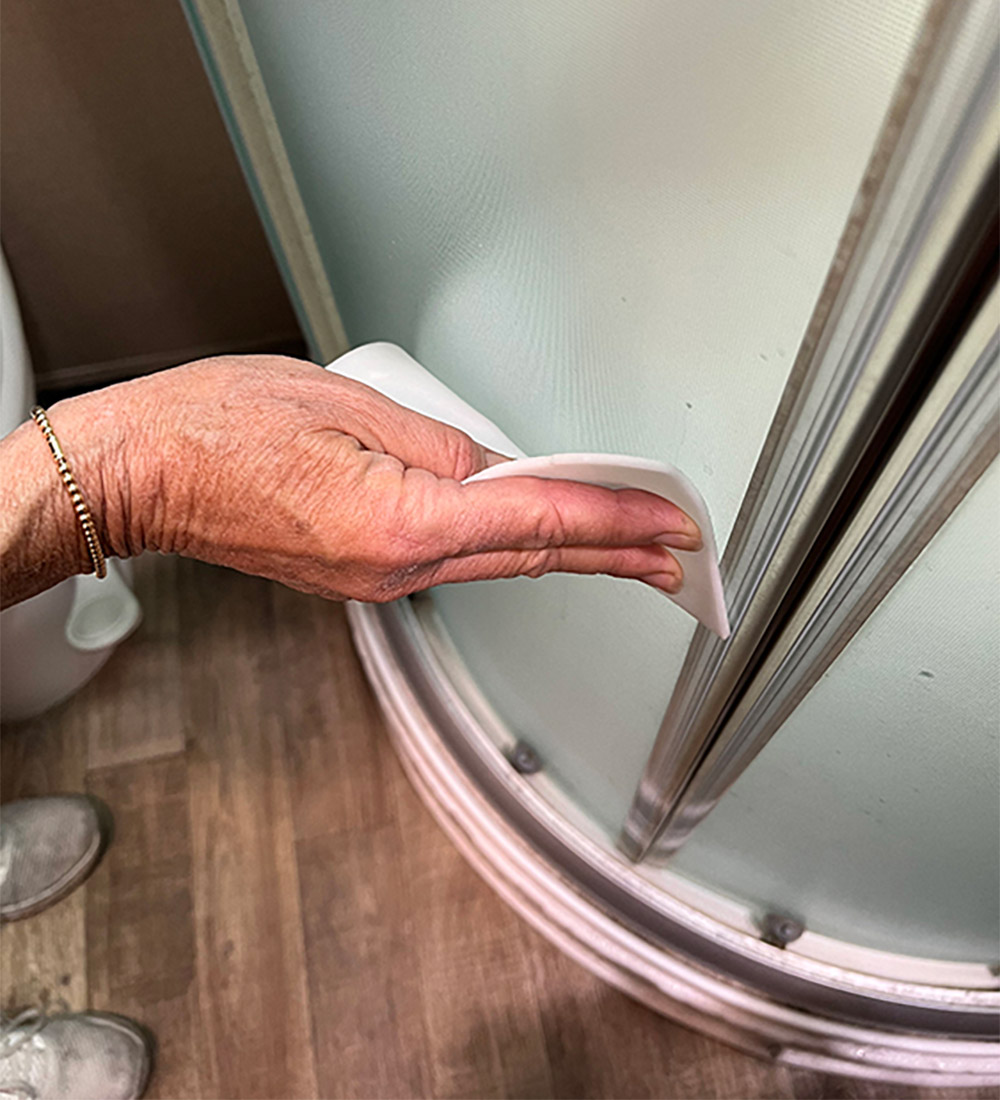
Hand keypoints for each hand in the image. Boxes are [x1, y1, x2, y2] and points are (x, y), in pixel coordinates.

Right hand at [3, 356, 700, 605]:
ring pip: (496, 565)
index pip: (539, 525)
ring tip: (625, 544)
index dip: (618, 523)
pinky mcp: (361, 577)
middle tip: (674, 549)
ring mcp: (377, 583)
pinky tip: (533, 536)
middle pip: (530, 557)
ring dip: (564, 553)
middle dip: (612, 552)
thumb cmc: (221, 427)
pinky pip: (453, 562)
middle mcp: (395, 569)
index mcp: (399, 523)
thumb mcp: (349, 406)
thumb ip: (444, 445)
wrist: (148, 473)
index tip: (672, 525)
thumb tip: (503, 468)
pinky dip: (505, 548)